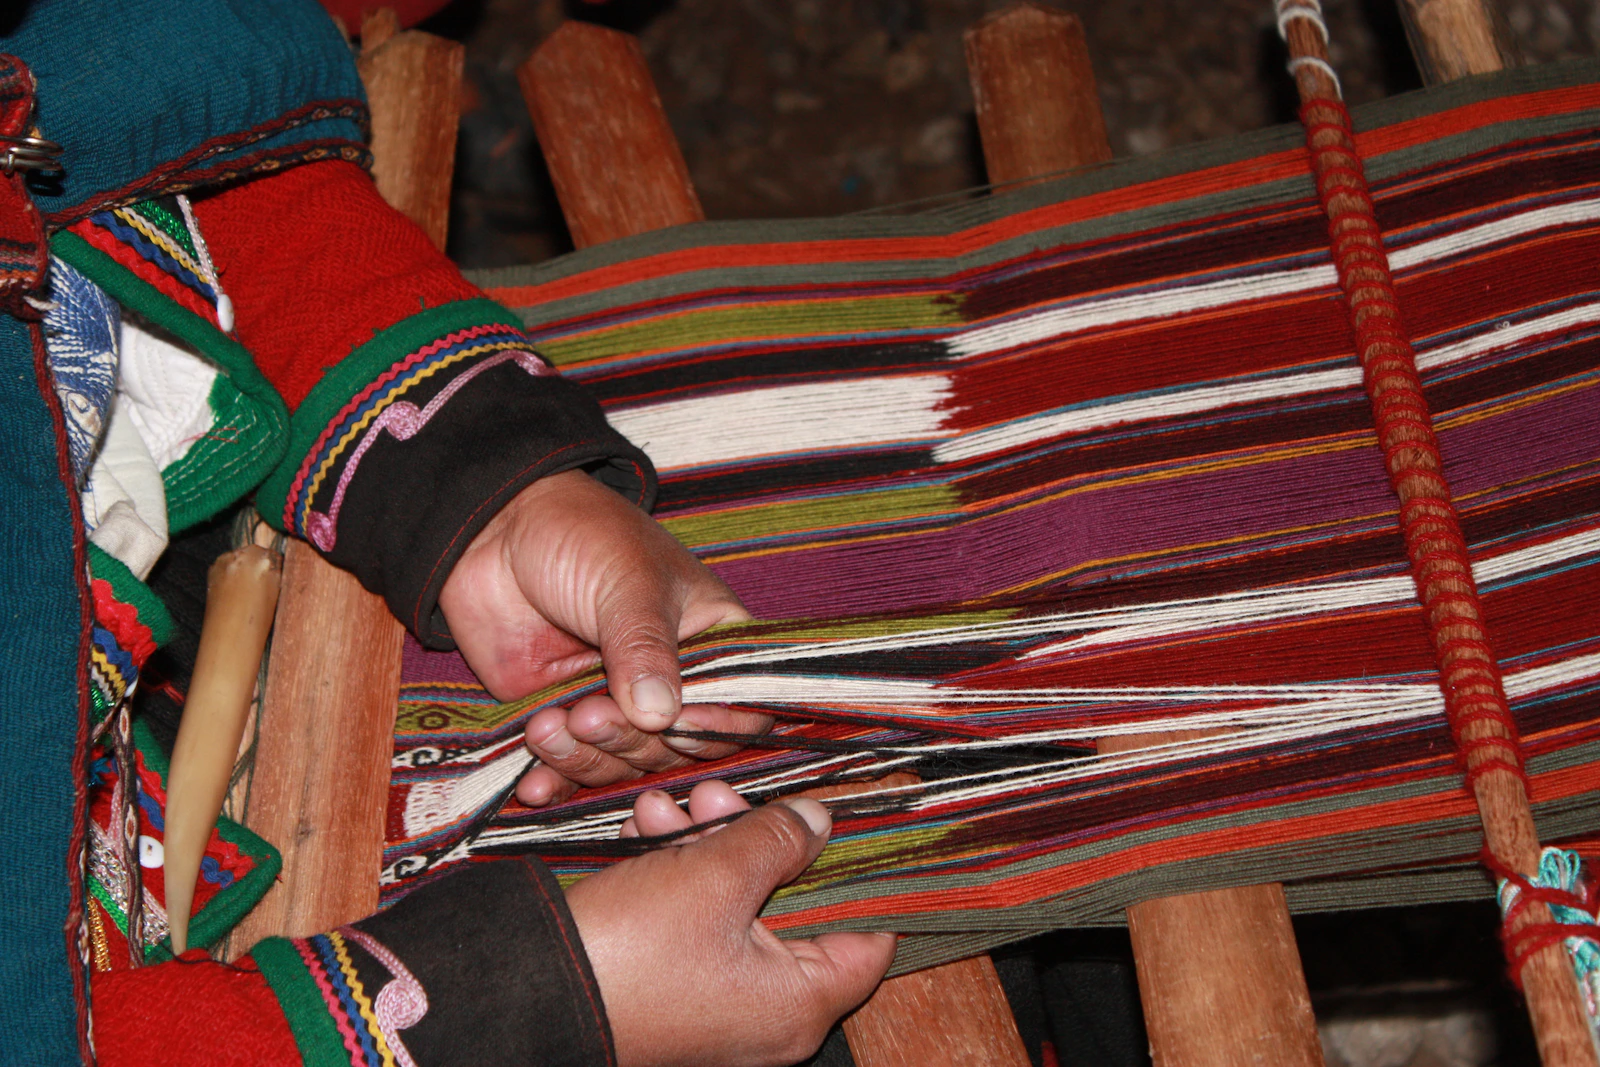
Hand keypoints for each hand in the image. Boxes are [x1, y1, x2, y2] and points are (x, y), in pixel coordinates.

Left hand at [438, 470, 768, 803]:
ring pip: (624, 762)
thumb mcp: (628, 584)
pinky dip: (557, 779)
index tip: (677, 725)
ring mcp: (618, 702)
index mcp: (713, 641)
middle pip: (677, 747)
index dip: (715, 727)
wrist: (495, 529)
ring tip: (548, 726)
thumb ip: (645, 650)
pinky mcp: (567, 715)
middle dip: (633, 741)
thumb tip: (660, 717)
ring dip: (588, 757)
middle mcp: (673, 681)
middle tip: (588, 715)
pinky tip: (535, 784)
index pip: (741, 706)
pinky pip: (574, 765)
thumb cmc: (584, 535)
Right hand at [567, 785, 896, 1066]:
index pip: (867, 932)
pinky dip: (678, 876)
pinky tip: (644, 830)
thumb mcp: (713, 874)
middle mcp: (770, 1014)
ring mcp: (721, 1004)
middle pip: (795, 907)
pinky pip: (697, 922)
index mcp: (800, 1002)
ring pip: (739, 906)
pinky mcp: (676, 988)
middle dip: (758, 838)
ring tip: (666, 803)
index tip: (842, 812)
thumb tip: (821, 819)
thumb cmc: (632, 950)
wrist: (524, 996)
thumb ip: (777, 839)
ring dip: (708, 846)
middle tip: (721, 792)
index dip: (858, 868)